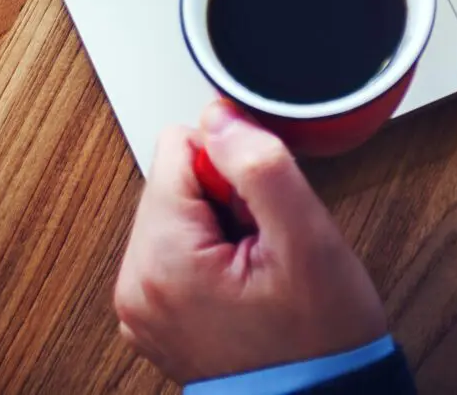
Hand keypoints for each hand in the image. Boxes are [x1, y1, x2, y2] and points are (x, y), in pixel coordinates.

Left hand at [114, 102, 386, 383]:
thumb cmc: (321, 342)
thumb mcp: (308, 241)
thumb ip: (259, 165)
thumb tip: (219, 115)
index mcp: (160, 260)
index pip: (178, 147)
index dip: (233, 170)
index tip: (261, 216)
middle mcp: (135, 284)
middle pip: (174, 180)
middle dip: (226, 201)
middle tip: (265, 250)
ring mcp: (141, 305)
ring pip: (178, 212)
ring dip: (222, 227)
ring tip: (258, 272)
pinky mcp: (155, 316)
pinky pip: (178, 250)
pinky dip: (213, 256)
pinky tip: (246, 286)